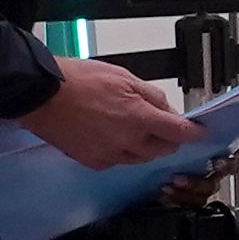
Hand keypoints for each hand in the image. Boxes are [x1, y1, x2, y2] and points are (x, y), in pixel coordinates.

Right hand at [24, 57, 197, 170]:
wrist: (40, 95)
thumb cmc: (77, 81)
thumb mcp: (123, 77)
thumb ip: (150, 95)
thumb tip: (166, 108)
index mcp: (139, 118)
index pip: (180, 133)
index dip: (193, 132)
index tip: (198, 131)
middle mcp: (128, 142)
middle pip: (163, 149)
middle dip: (167, 138)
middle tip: (159, 123)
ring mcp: (110, 155)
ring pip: (141, 158)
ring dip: (145, 146)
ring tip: (130, 126)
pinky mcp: (93, 162)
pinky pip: (118, 161)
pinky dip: (122, 152)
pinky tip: (112, 136)